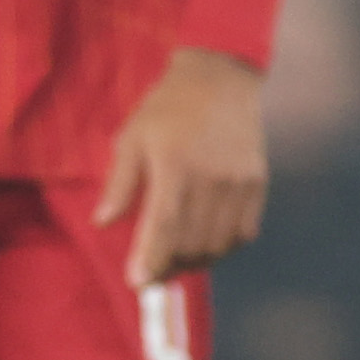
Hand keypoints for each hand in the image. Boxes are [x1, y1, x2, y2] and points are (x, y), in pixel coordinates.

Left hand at [95, 48, 268, 285]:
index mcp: (175, 163)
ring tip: (177, 261)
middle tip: (152, 273)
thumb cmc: (169, 107)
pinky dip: (223, 247)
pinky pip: (242, 232)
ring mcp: (238, 181)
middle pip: (191, 243)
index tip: (137, 282)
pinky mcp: (257, 182)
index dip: (151, 260)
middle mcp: (211, 176)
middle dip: (169, 266)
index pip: (164, 226)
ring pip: (217, 244)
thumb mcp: (133, 136)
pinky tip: (206, 243)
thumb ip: (120, 182)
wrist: (221, 78)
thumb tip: (102, 222)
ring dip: (195, 261)